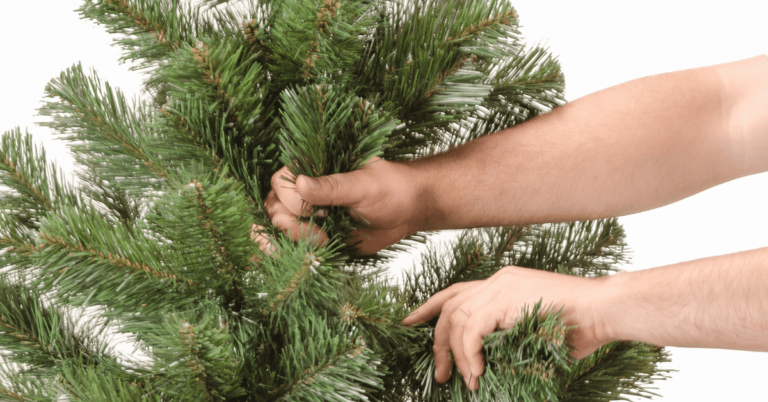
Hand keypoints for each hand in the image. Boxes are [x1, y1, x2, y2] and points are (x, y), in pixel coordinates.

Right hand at [264, 156, 422, 254]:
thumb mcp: (363, 185)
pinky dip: (291, 254)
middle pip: (273, 210)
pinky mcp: (314, 235)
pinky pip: (291, 246)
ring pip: (276, 230)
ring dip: (290, 243)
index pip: (280, 186)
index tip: (323, 212)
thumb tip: (300, 183)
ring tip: (319, 246)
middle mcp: (302, 191)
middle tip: (319, 237)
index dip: (294, 204)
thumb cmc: (389, 188)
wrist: (407, 211)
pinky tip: (304, 259)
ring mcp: (306, 215)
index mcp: (311, 169)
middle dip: (289, 228)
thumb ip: (332, 186)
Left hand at [401, 266, 608, 390]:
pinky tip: (478, 373)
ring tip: (463, 380)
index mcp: (503, 283)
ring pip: (457, 319)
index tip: (410, 322)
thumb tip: (488, 365)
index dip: (429, 307)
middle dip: (438, 341)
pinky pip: (473, 329)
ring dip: (456, 354)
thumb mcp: (535, 333)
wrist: (608, 310)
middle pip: (450, 306)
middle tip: (439, 371)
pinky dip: (470, 354)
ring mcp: (502, 286)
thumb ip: (509, 340)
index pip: (456, 292)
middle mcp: (498, 280)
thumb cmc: (582, 326)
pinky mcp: (507, 299)